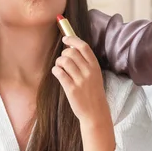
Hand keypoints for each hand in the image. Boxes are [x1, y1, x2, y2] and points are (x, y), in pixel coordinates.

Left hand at [53, 36, 114, 150]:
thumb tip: (71, 48)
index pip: (83, 47)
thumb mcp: (94, 75)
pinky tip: (57, 73)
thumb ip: (85, 63)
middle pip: (71, 53)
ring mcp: (80, 80)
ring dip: (58, 62)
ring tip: (60, 67)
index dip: (73, 40)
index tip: (65, 38)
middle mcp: (88, 71)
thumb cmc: (93, 92)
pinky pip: (59, 73)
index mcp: (95, 66)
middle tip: (62, 60)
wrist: (95, 112)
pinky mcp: (72, 89)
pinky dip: (56, 70)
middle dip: (63, 54)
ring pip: (64, 61)